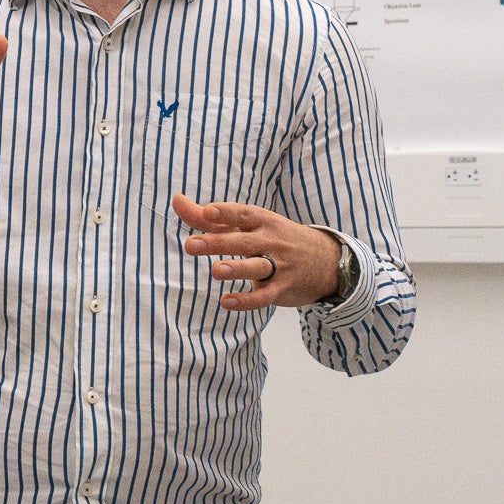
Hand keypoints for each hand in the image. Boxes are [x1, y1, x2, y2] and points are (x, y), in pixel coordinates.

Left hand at [171, 194, 342, 310]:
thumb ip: (210, 218)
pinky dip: (247, 301)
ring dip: (237, 270)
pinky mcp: (282, 289)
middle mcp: (271, 242)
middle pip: (244, 242)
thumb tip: (177, 200)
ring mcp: (279, 266)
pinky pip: (264, 297)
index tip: (207, 212)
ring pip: (257, 268)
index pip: (243, 214)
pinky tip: (227, 302)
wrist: (327, 261)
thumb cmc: (275, 238)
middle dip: (218, 242)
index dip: (225, 212)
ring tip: (216, 271)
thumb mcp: (249, 224)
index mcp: (262, 222)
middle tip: (191, 245)